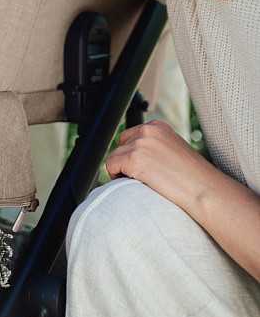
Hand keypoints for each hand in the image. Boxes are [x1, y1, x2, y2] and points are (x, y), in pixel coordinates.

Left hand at [107, 119, 259, 280]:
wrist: (205, 190)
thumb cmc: (193, 178)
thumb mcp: (174, 152)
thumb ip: (156, 148)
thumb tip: (135, 156)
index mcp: (158, 126)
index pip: (132, 135)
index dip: (133, 154)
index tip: (142, 169)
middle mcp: (148, 130)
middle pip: (121, 144)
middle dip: (125, 160)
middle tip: (139, 178)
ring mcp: (141, 143)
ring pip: (114, 156)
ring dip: (122, 171)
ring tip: (139, 183)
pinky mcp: (134, 158)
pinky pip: (111, 166)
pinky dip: (116, 177)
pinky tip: (133, 185)